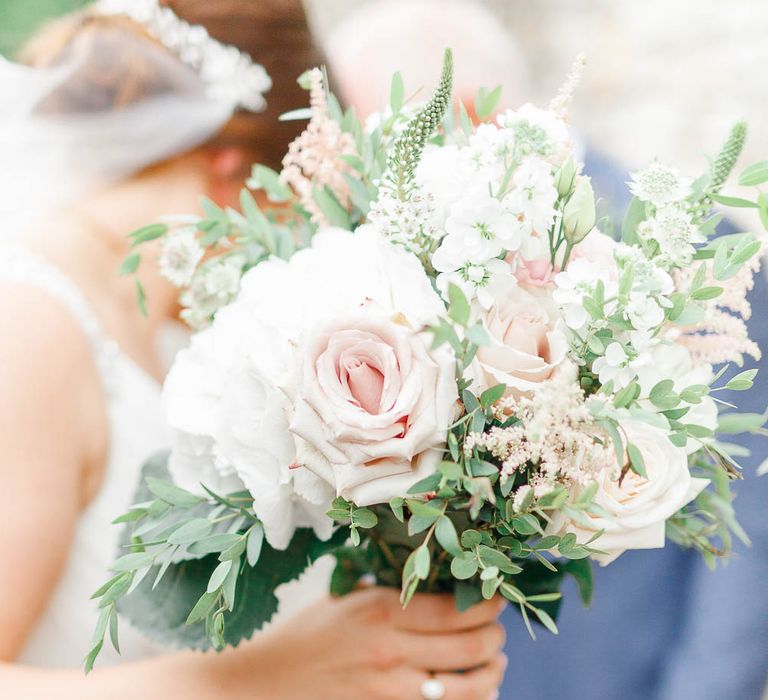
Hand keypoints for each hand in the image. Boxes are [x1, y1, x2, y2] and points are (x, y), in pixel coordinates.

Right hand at [220, 587, 506, 699]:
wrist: (267, 682)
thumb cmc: (306, 634)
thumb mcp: (345, 598)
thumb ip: (387, 591)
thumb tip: (431, 581)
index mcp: (381, 610)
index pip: (454, 609)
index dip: (485, 604)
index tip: (495, 598)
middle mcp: (392, 650)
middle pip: (469, 646)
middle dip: (495, 636)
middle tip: (498, 628)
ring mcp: (391, 689)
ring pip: (467, 687)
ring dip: (492, 672)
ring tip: (495, 660)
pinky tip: (476, 690)